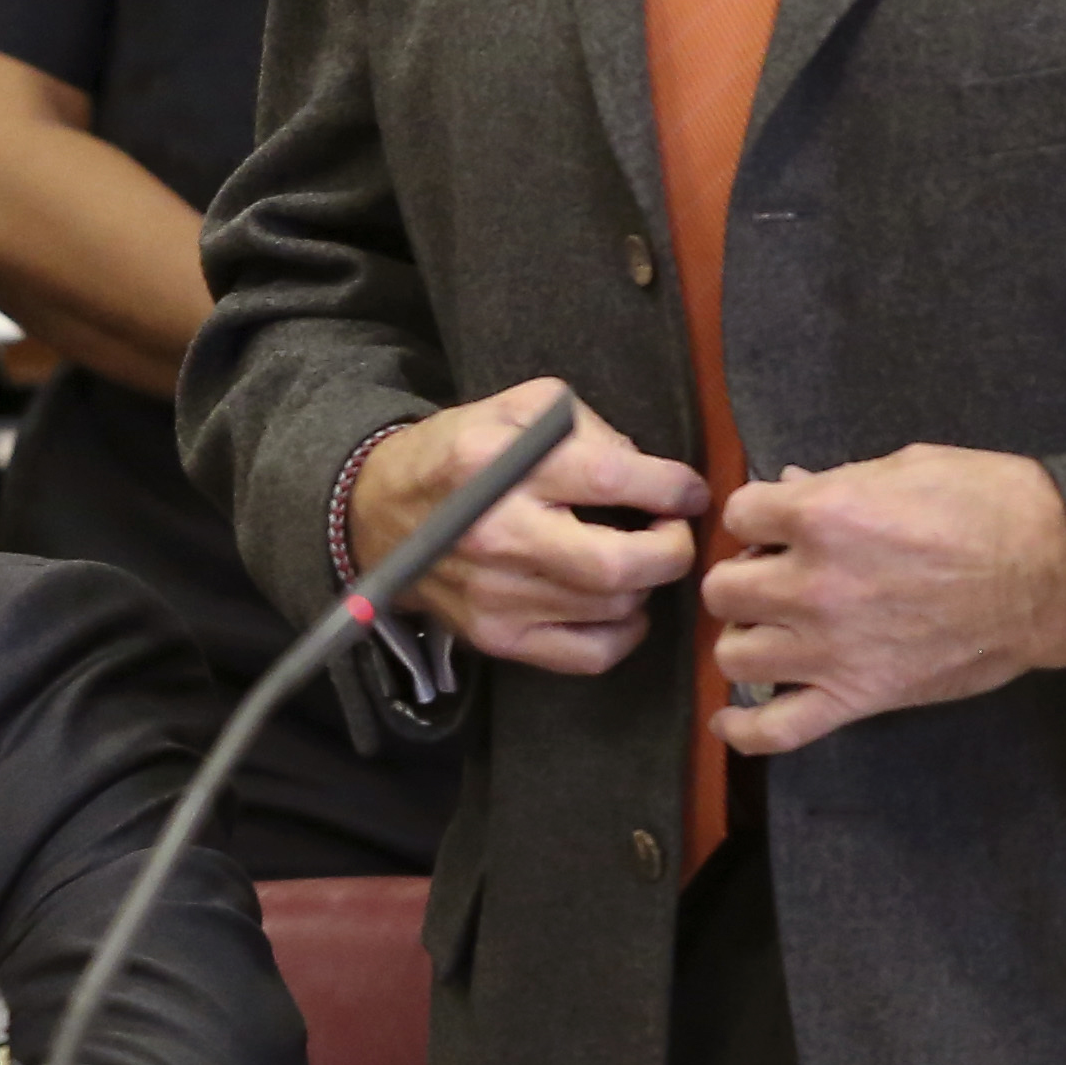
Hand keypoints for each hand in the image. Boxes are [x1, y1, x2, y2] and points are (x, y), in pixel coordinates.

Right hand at [347, 377, 707, 672]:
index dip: (670, 487)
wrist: (378, 513)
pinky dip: (623, 632)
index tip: (687, 491)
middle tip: (673, 531)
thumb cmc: (459, 455)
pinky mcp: (497, 638)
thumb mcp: (514, 409)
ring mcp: (496, 596)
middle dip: (672, 549)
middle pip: (620, 563)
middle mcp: (496, 534)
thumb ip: (585, 425)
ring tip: (636, 558)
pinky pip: (590, 655)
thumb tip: (647, 471)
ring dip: (644, 584)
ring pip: (614, 608)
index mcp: (498, 464)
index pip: (611, 479)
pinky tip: (617, 603)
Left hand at [704, 444, 1065, 753]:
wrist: (1060, 572)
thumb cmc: (993, 504)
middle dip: (745, 578)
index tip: (779, 524)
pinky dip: (745, 728)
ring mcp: (832, 648)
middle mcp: (813, 585)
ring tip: (774, 630)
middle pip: (724, 589)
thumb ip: (836, 481)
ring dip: (749, 639)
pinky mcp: (861, 696)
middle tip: (777, 577)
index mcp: (823, 515)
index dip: (758, 517)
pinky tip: (731, 714)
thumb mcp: (908, 467)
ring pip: (734, 655)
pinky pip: (776, 730)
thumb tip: (785, 485)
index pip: (739, 514)